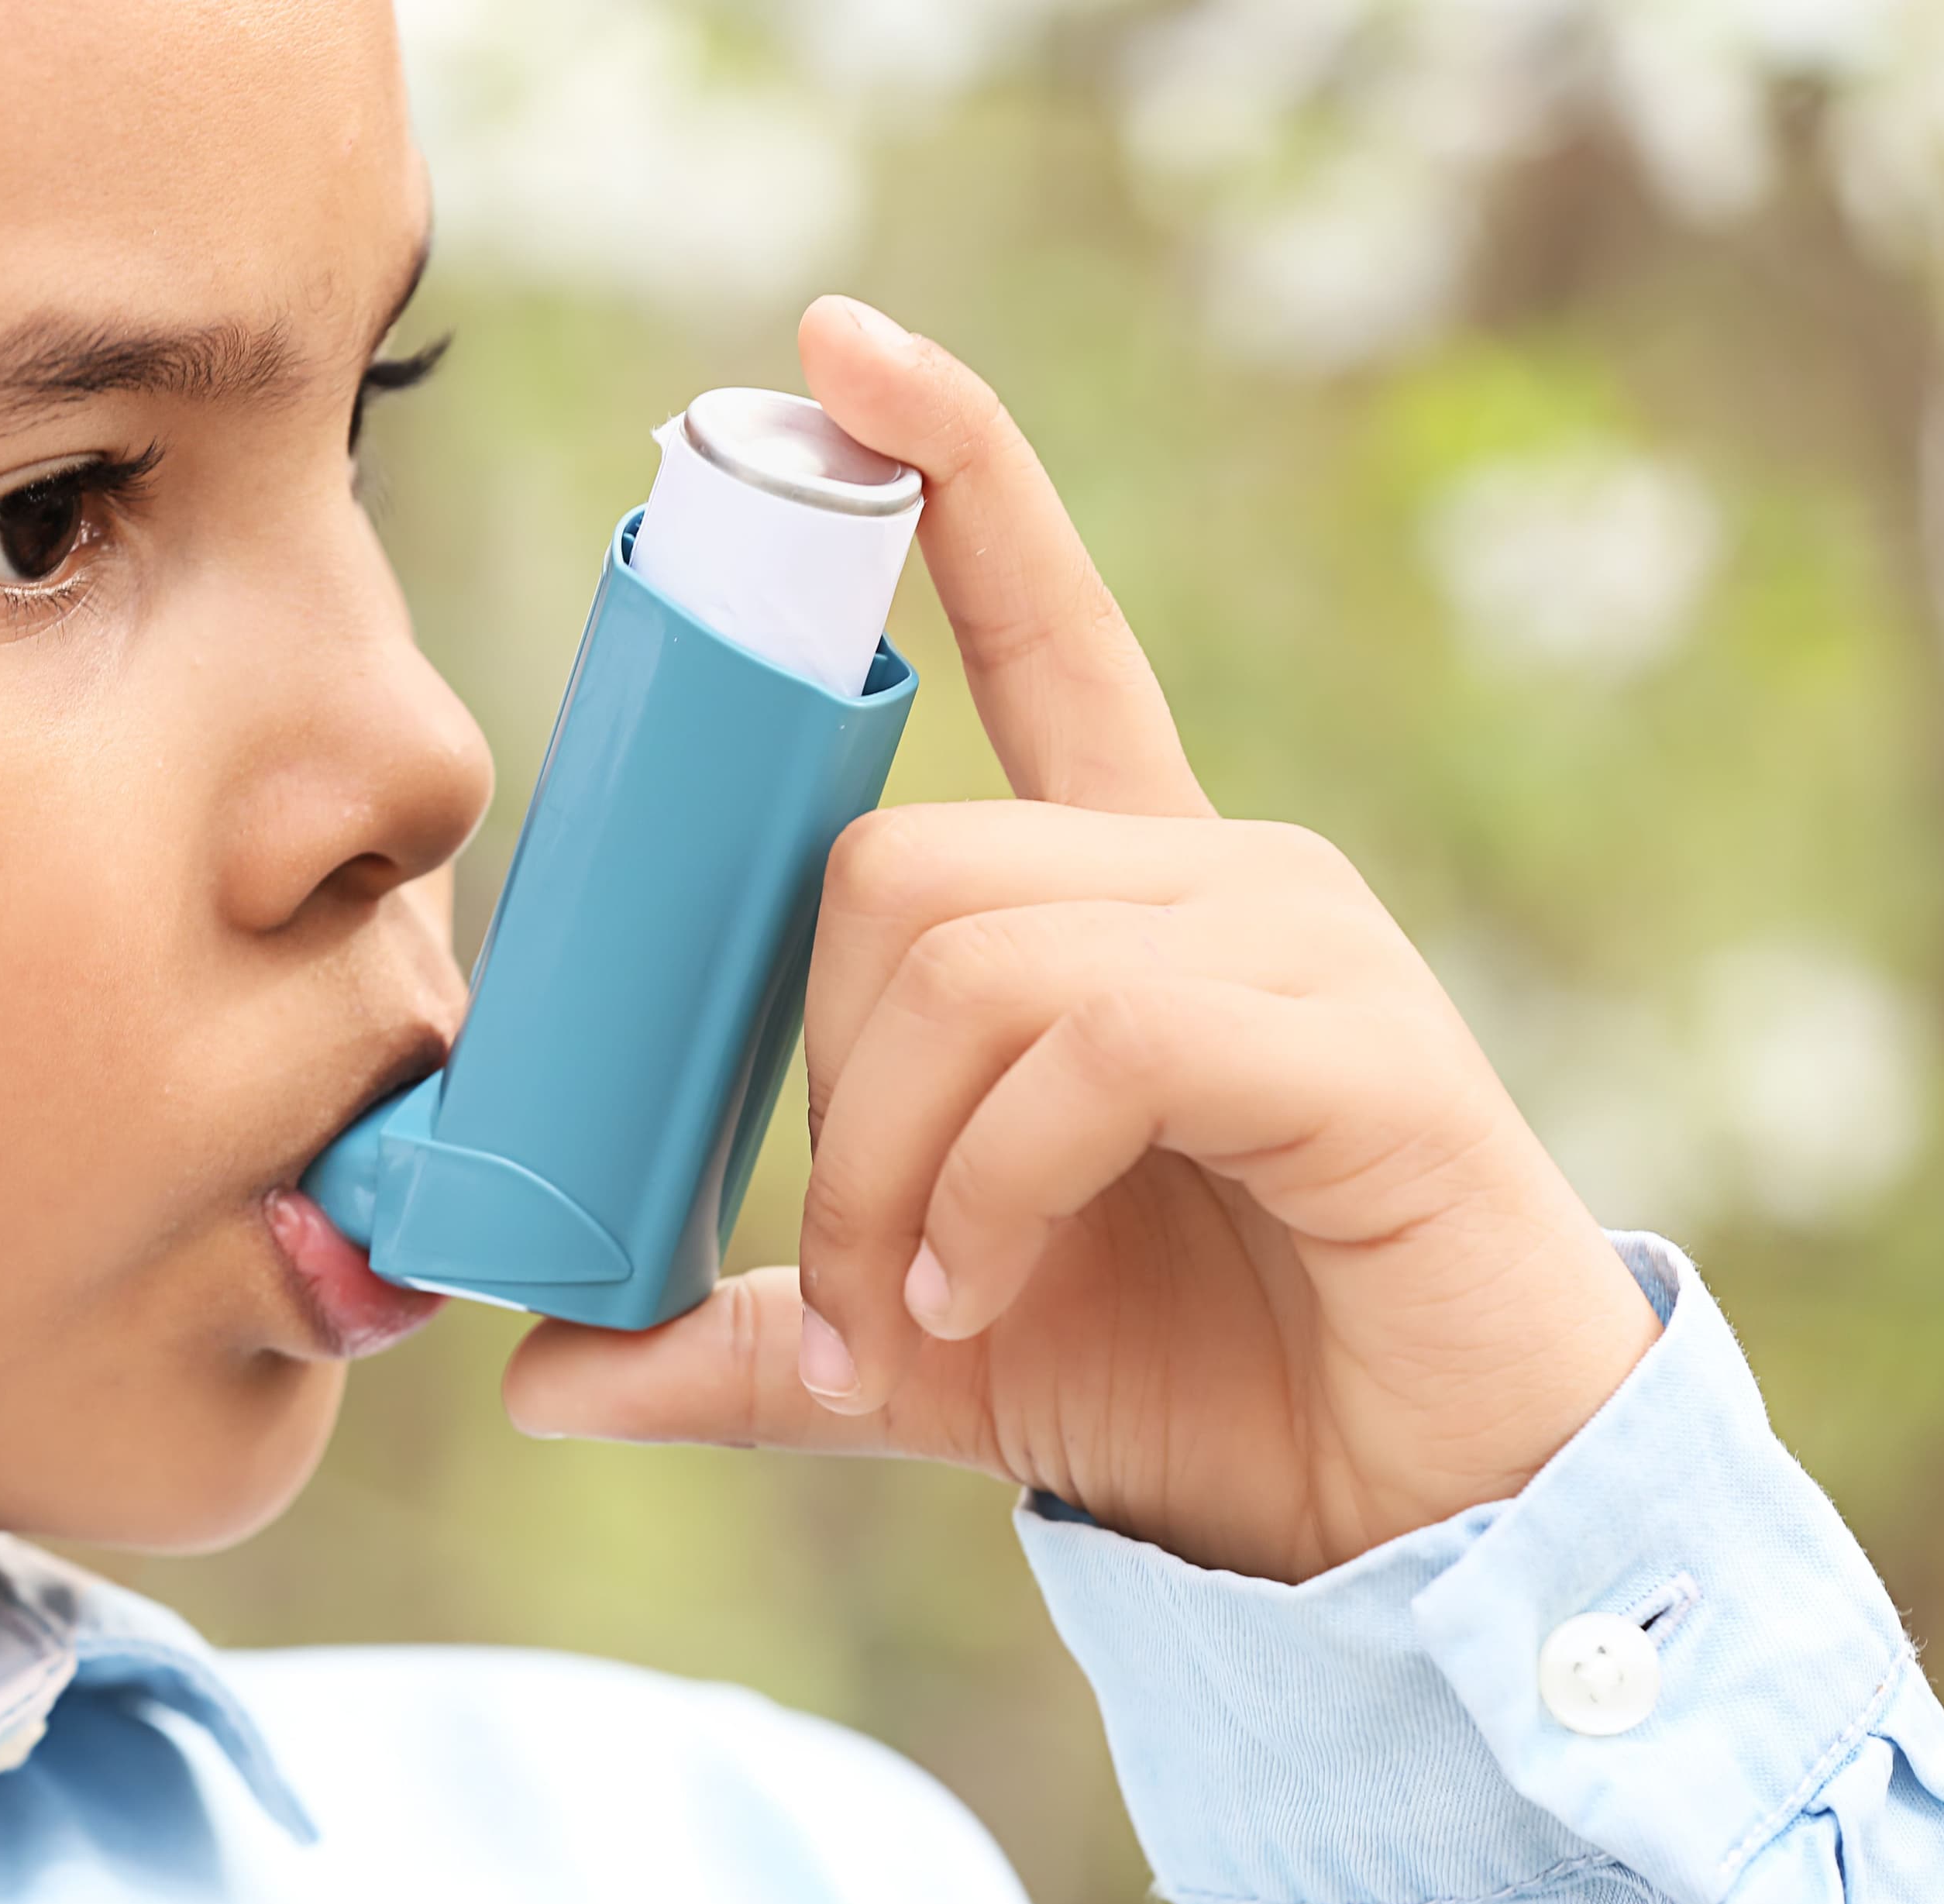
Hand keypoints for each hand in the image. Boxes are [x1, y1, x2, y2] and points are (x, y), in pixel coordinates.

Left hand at [502, 297, 1662, 1583]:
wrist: (1406, 1512)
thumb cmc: (1191, 1380)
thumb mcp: (924, 1340)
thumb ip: (743, 1333)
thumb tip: (536, 1364)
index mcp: (1119, 897)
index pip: (1038, 628)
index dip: (954, 474)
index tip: (834, 351)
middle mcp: (1210, 872)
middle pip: (898, 863)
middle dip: (821, 1088)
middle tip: (843, 1265)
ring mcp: (1291, 937)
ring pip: (970, 952)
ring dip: (886, 1163)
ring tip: (915, 1303)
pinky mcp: (1349, 1039)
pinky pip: (1091, 1040)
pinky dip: (991, 1182)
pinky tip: (986, 1288)